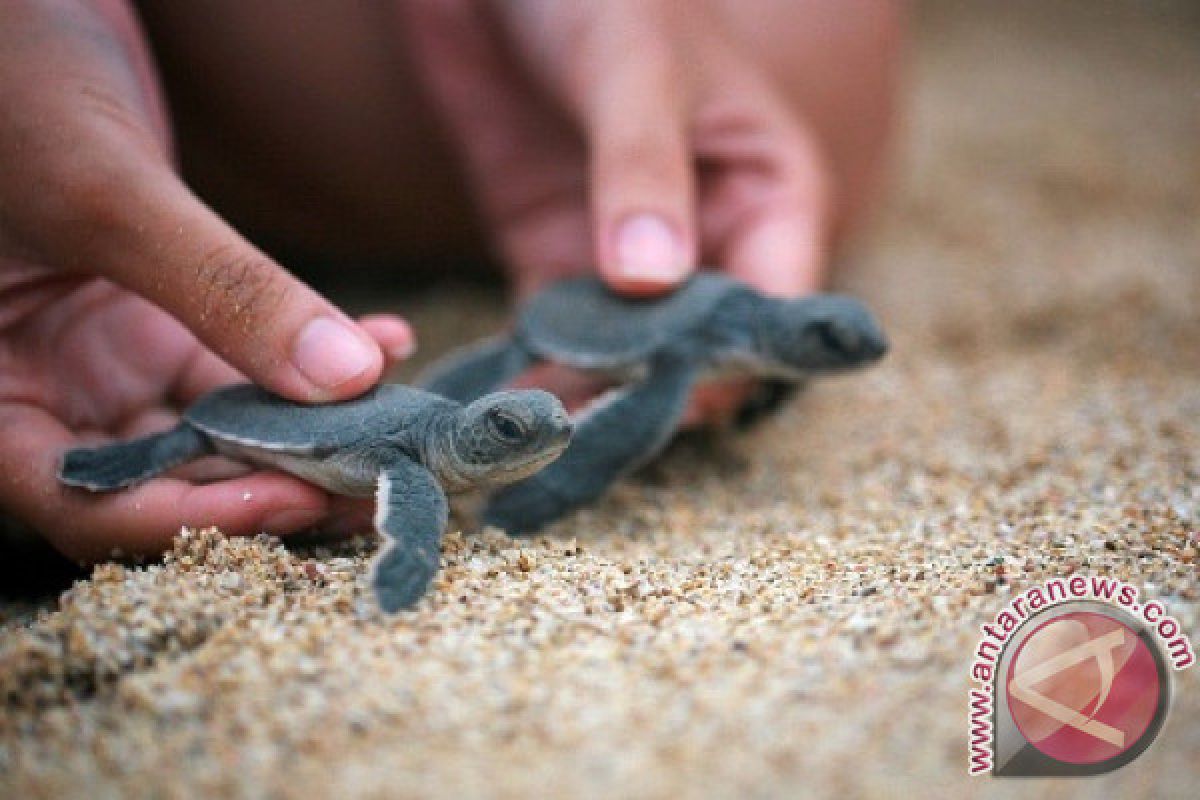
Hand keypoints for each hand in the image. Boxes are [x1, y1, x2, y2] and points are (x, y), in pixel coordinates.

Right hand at [0, 0, 410, 559]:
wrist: (17, 12)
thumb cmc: (9, 81)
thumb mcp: (105, 190)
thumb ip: (221, 287)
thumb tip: (347, 380)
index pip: (86, 503)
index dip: (193, 517)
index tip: (299, 499)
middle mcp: (51, 390)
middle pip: (169, 478)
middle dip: (279, 483)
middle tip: (380, 483)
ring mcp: (112, 357)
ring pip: (227, 427)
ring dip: (316, 430)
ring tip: (401, 429)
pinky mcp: (167, 318)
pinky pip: (251, 360)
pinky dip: (316, 358)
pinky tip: (387, 343)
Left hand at [402, 0, 837, 422]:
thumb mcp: (633, 69)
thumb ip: (643, 169)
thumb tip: (652, 282)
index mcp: (768, 192)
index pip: (776, 307)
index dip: (733, 359)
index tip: (670, 392)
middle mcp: (711, 240)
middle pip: (703, 350)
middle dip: (655, 392)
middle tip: (592, 432)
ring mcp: (629, 260)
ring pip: (627, 359)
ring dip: (589, 398)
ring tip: (540, 443)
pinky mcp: (555, 262)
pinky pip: (555, 342)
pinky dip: (534, 376)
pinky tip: (505, 409)